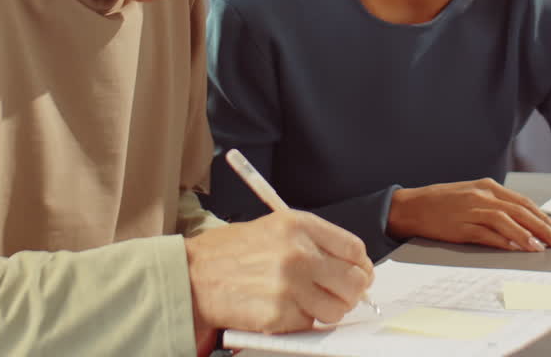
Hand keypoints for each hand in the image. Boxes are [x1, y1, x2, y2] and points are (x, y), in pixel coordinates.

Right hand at [184, 210, 373, 344]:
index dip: (359, 266)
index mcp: (299, 225)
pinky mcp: (279, 315)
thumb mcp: (273, 228)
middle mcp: (299, 253)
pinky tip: (281, 309)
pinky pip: (308, 324)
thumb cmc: (228, 252)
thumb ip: (312, 242)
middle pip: (353, 281)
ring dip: (327, 311)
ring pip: (337, 309)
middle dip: (349, 292)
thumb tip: (348, 264)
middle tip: (337, 295)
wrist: (191, 275)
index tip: (357, 273)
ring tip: (305, 303)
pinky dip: (300, 322)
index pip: (354, 249)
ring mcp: (290, 286)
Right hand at [387, 178, 550, 251]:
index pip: (522, 202)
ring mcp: (471, 211)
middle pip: (519, 211)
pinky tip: (515, 249)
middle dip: (542, 227)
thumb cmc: (442, 202)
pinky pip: (486, 235)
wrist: (411, 206)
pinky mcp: (461, 227)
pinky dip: (503, 242)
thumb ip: (495, 203)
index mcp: (487, 186)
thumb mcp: (471, 194)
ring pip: (506, 221)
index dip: (541, 217)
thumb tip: (521, 219)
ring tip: (540, 248)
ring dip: (526, 235)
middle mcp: (482, 196)